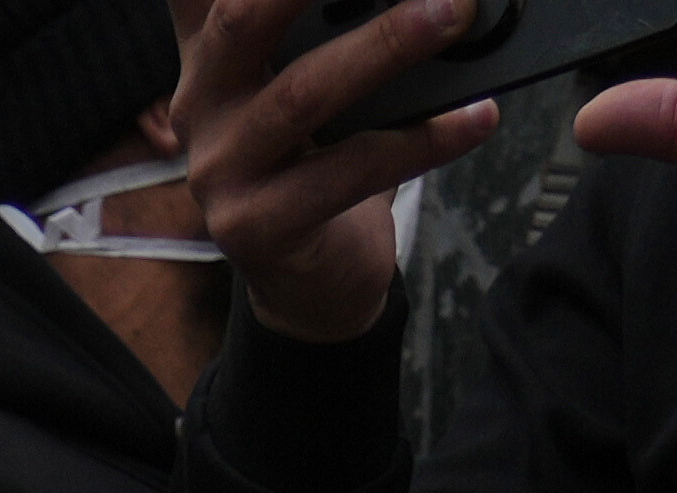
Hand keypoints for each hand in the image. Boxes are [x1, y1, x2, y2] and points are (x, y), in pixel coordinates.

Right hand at [166, 0, 490, 340]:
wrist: (310, 283)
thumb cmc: (318, 160)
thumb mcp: (302, 75)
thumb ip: (316, 19)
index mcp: (207, 56)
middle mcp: (200, 106)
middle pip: (242, 19)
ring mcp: (222, 172)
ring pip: (302, 96)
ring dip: (386, 46)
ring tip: (453, 14)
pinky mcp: (259, 228)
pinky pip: (351, 173)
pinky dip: (423, 141)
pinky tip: (476, 116)